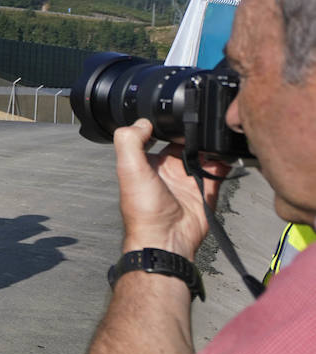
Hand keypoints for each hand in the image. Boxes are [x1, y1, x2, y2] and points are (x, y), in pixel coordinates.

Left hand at [113, 118, 228, 258]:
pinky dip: (224, 161)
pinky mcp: (205, 189)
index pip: (157, 136)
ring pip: (203, 153)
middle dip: (194, 133)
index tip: (178, 115)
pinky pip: (218, 170)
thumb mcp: (129, 169)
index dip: (167, 125)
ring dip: (210, 145)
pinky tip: (224, 155)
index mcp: (147, 162)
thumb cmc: (143, 209)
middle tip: (202, 126)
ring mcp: (187, 178)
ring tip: (214, 140)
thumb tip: (143, 122)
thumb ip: (130, 142)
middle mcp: (167, 169)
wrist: (167, 238)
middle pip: (184, 142)